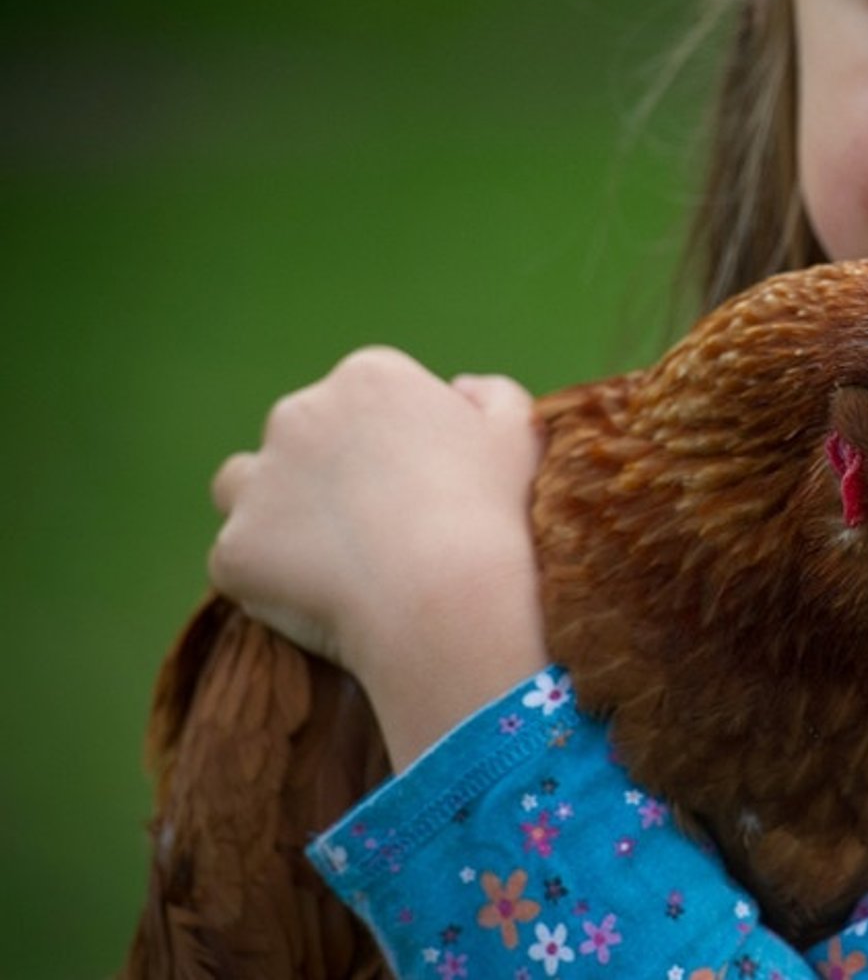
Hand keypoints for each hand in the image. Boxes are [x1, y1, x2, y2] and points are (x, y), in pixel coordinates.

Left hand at [208, 346, 547, 767]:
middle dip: (327, 471)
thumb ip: (493, 394)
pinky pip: (241, 559)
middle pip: (300, 434)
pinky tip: (321, 599)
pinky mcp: (234, 547)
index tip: (417, 486)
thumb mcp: (520, 436)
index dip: (389, 443)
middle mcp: (300, 414)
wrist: (449, 601)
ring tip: (329, 556)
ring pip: (247, 485)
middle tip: (378, 527)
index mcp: (368, 379)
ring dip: (275, 509)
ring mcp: (259, 481)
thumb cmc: (494, 513)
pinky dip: (270, 577)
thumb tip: (458, 387)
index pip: (361, 399)